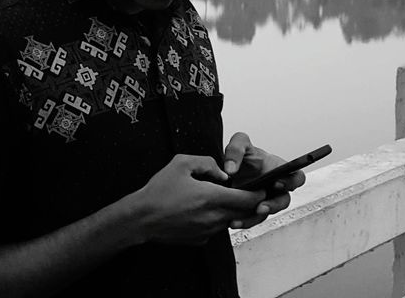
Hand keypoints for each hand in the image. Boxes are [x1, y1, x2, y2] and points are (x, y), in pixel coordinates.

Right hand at [127, 154, 264, 245]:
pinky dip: (215, 219)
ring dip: (230, 210)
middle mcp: (214, 218)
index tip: (263, 188)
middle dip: (249, 203)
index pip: (248, 199)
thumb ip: (207, 163)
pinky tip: (200, 211)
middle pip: (243, 212)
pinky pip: (215, 228)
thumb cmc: (159, 191)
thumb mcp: (181, 164)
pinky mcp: (201, 240)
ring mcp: (208, 231)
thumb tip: (223, 174)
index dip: (259, 194)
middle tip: (247, 192)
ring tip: (216, 199)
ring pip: (230, 220)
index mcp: (212, 198)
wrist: (141, 218)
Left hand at [222, 132, 307, 229]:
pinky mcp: (254, 210)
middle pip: (284, 200)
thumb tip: (230, 169)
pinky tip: (233, 222)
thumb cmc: (243, 155)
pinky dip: (244, 221)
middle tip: (261, 207)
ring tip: (242, 218)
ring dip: (257, 217)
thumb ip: (236, 150)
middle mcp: (276, 188)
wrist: (228, 169)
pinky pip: (253, 219)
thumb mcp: (239, 143)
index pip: (297, 177)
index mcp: (280, 170)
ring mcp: (266, 200)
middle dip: (274, 205)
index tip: (277, 183)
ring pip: (268, 213)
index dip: (292, 182)